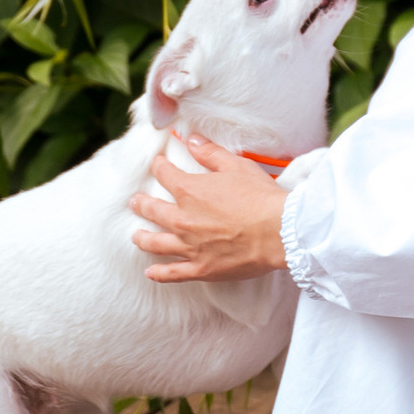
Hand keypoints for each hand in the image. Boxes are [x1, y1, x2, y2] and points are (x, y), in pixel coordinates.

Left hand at [130, 131, 292, 280]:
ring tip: (136, 236)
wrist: (279, 231)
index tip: (157, 164)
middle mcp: (183, 219)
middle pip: (153, 210)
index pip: (165, 175)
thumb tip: (190, 140)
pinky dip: (159, 273)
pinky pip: (173, 273)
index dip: (159, 167)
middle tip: (135, 202)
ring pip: (156, 243)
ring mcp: (190, 247)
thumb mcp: (236, 166)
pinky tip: (150, 272)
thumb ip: (210, 153)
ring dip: (143, 238)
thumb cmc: (260, 196)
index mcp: (190, 191)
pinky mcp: (201, 269)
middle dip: (142, 204)